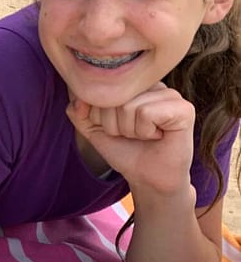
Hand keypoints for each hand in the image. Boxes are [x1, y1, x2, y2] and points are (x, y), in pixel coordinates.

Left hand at [66, 83, 194, 195]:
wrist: (147, 176)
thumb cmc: (125, 150)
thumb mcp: (93, 129)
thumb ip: (79, 111)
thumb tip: (78, 98)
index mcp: (134, 85)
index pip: (101, 90)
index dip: (100, 117)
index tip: (117, 128)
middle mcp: (153, 84)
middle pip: (113, 97)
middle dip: (114, 125)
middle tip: (132, 135)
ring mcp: (171, 95)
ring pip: (128, 106)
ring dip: (130, 130)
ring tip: (145, 136)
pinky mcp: (184, 109)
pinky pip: (146, 113)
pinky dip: (144, 131)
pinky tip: (157, 136)